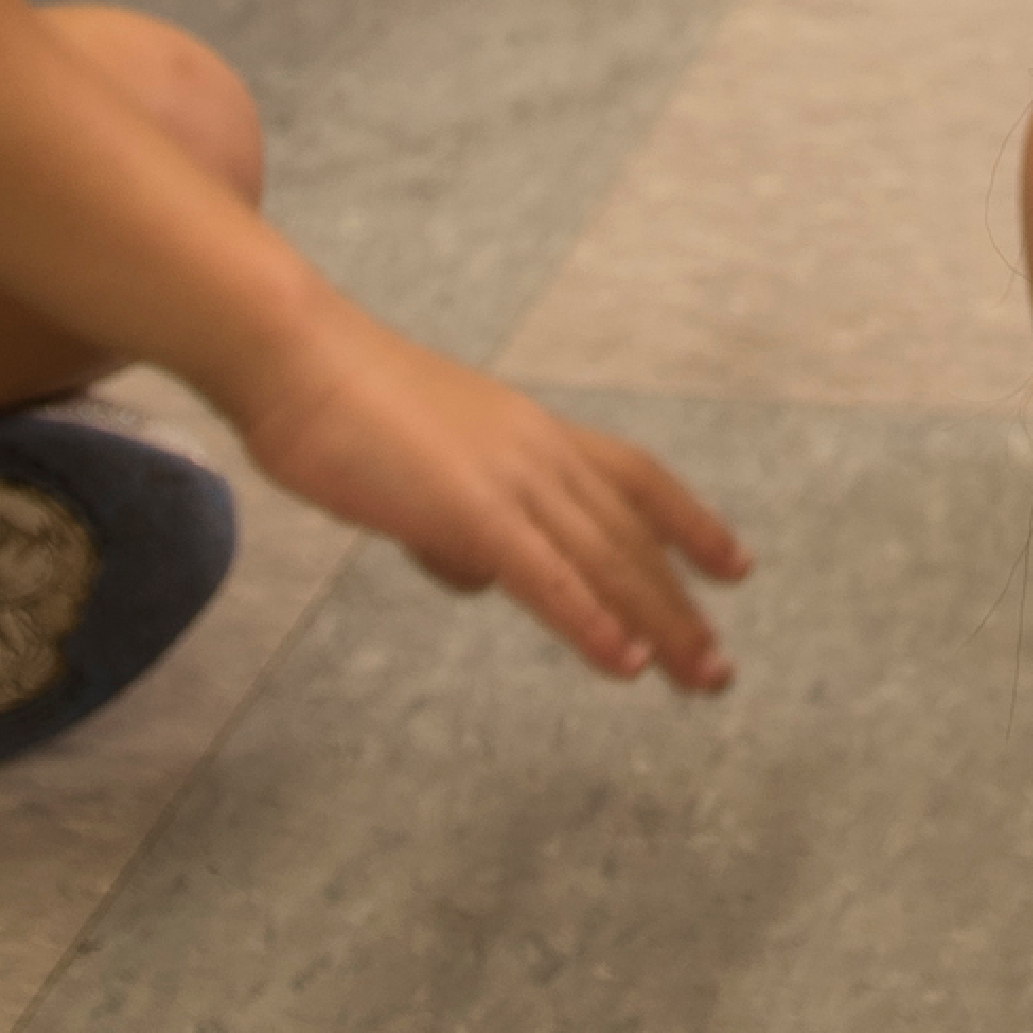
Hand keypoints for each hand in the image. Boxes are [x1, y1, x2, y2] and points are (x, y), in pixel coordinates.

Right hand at [229, 301, 743, 687]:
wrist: (296, 354)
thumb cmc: (340, 404)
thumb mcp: (419, 467)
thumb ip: (457, 519)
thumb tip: (478, 572)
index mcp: (529, 430)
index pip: (633, 476)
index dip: (689, 521)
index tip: (736, 565)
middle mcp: (538, 448)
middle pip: (630, 535)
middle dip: (682, 603)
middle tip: (720, 669)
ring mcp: (508, 477)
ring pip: (605, 560)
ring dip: (660, 624)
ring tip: (702, 678)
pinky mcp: (469, 507)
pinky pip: (545, 575)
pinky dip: (590, 621)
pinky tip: (626, 662)